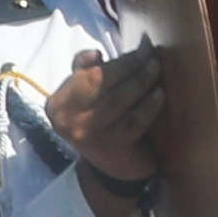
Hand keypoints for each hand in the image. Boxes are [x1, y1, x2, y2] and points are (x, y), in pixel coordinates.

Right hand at [38, 48, 167, 193]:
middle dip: (130, 65)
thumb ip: (84, 72)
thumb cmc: (99, 123)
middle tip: (151, 54)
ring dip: (141, 80)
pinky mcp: (112, 149)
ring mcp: (89, 136)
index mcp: (58, 105)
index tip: (139, 46)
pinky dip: (148, 105)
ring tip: (156, 67)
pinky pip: (134, 121)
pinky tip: (160, 94)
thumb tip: (94, 54)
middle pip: (102, 83)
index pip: (87, 74)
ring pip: (119, 100)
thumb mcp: (84, 99)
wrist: (111, 170)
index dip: (115, 59)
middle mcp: (68, 122)